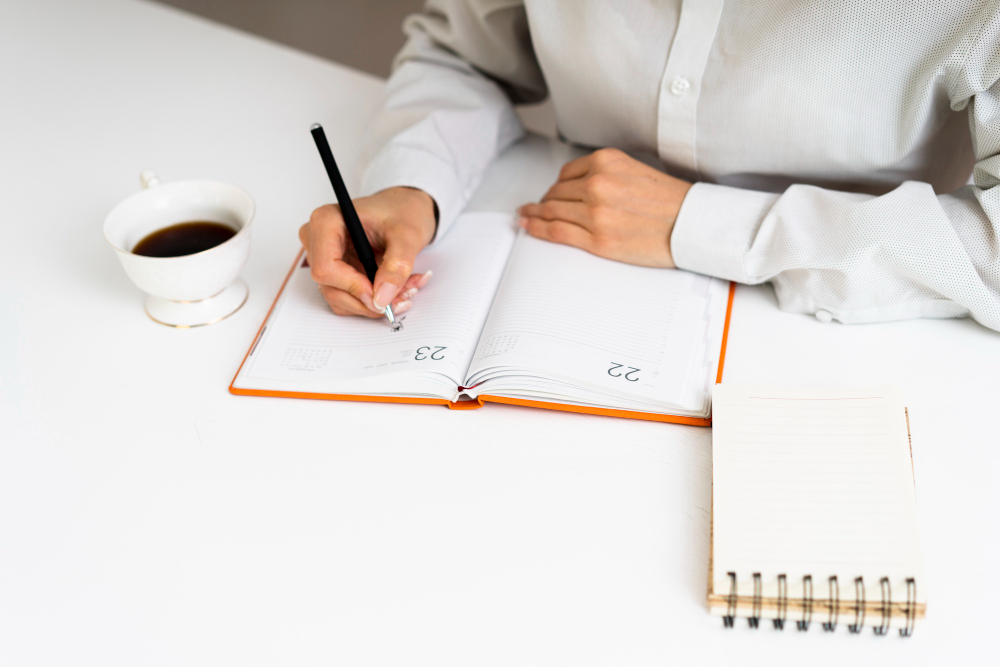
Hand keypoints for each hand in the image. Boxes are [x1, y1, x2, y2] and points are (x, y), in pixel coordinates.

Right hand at [299, 187, 435, 317]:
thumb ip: (397, 265)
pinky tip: (397, 288)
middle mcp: (318, 241)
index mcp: (327, 222)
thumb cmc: (402, 211)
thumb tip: (382, 298)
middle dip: (369, 300)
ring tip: (407, 288)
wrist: (405, 210)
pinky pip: (349, 299)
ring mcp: (324, 259)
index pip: (325, 268)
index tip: (381, 294)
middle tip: (404, 296)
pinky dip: (374, 301)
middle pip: (331, 288)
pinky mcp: (335, 273)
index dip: (353, 287)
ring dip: (375, 303)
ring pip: (340, 299)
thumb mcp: (408, 234)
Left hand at [517, 148, 691, 266]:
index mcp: (607, 162)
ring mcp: (595, 213)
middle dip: (543, 202)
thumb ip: (607, 174)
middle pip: (556, 193)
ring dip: (533, 215)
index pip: (567, 173)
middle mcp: (598, 184)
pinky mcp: (598, 240)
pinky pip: (556, 232)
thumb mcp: (637, 171)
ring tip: (525, 217)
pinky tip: (529, 227)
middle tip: (534, 208)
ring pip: (551, 211)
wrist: (692, 225)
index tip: (550, 193)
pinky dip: (537, 229)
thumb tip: (579, 187)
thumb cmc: (672, 202)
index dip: (555, 186)